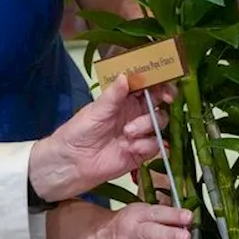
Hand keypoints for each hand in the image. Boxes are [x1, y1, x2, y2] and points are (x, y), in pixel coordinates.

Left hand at [27, 75, 169, 203]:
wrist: (73, 163)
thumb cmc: (79, 132)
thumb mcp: (96, 110)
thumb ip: (113, 95)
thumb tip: (125, 76)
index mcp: (124, 99)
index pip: (147, 85)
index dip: (159, 81)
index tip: (164, 83)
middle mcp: (135, 113)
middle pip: (159, 102)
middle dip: (164, 99)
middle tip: (165, 99)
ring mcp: (140, 133)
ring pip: (160, 122)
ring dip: (148, 125)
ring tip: (128, 133)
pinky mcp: (142, 152)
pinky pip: (156, 144)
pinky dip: (146, 145)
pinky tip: (130, 148)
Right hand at [74, 202, 194, 238]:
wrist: (95, 235)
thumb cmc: (125, 224)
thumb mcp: (142, 214)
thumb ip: (164, 218)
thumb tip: (188, 221)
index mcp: (138, 215)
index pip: (158, 213)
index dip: (174, 215)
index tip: (188, 217)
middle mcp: (130, 231)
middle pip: (149, 232)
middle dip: (167, 234)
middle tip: (184, 237)